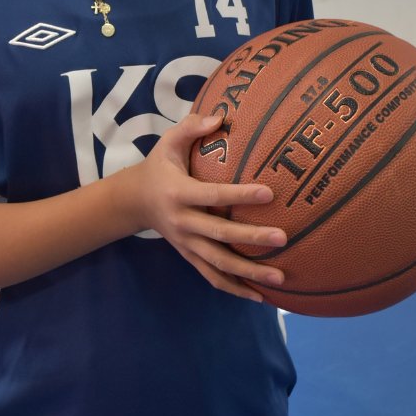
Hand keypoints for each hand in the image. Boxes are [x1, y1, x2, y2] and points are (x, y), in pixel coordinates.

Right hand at [135, 113, 287, 301]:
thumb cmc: (158, 166)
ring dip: (249, 273)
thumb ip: (191, 127)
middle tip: (282, 238)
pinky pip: (213, 277)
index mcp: (178, 193)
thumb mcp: (167, 142)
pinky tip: (261, 297)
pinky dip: (236, 289)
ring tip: (281, 279)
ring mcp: (186, 244)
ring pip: (219, 264)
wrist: (133, 201)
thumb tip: (221, 118)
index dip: (239, 196)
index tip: (269, 194)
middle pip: (219, 235)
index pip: (213, 196)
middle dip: (251, 239)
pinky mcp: (189, 257)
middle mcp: (182, 223)